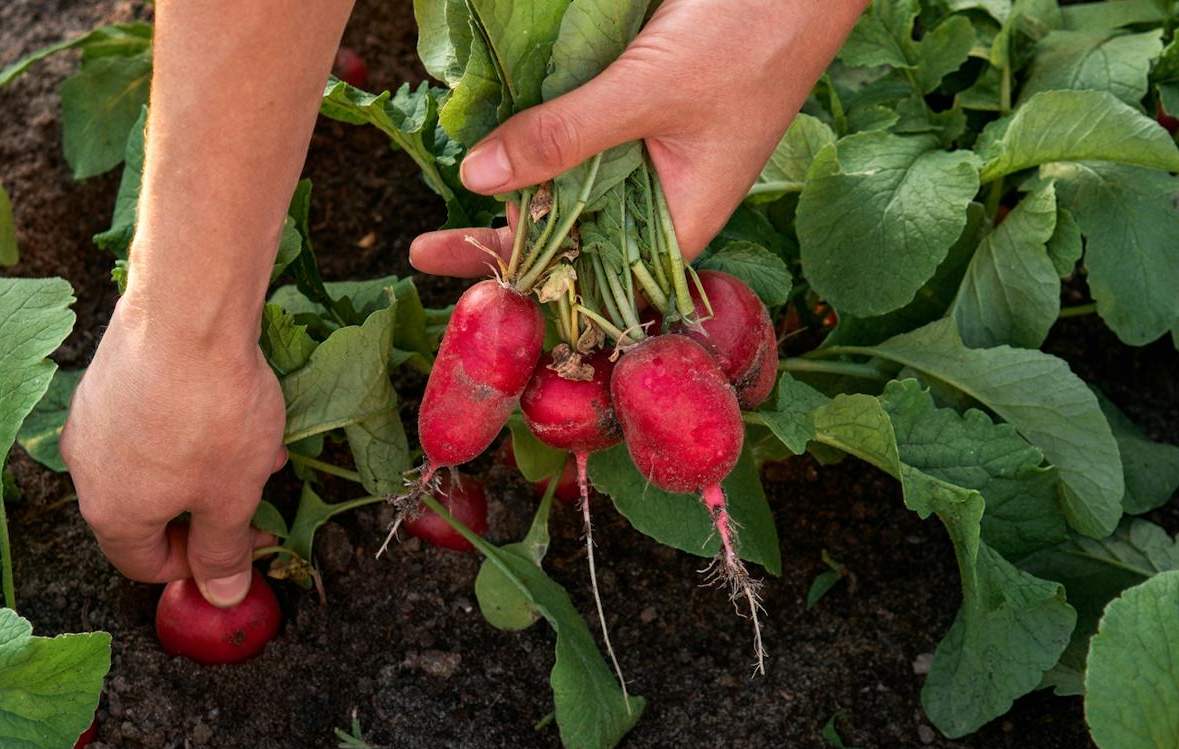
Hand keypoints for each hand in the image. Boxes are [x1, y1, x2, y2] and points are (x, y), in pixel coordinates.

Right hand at [61, 301, 286, 606]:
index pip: (144, 565)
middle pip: (147, 513)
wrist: (187, 311)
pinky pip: (147, 420)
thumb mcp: (231, 497)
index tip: (240, 546)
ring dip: (205, 467)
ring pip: (153, 463)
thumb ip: (224, 553)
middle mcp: (87, 469)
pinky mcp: (105, 376)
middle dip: (208, 510)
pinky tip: (231, 404)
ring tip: (256, 446)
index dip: (197, 567)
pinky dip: (187, 426)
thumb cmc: (210, 413)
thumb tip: (221, 596)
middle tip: (255, 496)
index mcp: (111, 512)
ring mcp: (91, 418)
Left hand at [410, 0, 865, 277]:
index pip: (594, 278)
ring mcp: (656, 149)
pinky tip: (496, 146)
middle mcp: (668, 194)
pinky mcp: (645, 104)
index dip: (526, 288)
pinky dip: (543, 141)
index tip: (459, 288)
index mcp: (685, 218)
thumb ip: (564, 137)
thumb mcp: (648, 90)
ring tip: (449, 212)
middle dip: (508, 246)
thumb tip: (478, 180)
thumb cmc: (754, 31)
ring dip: (520, 194)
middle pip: (576, 238)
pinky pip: (584, 136)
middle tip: (424, 248)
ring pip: (575, 187)